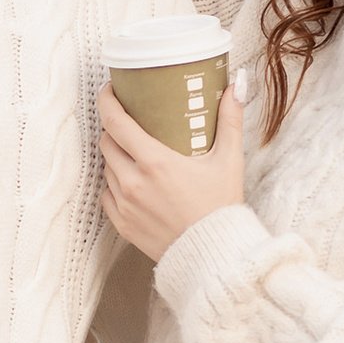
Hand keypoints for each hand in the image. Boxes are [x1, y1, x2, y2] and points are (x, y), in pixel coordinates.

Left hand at [99, 73, 245, 257]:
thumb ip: (230, 120)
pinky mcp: (122, 224)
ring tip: (134, 152)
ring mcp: (125, 205)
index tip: (110, 90)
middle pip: (107, 142)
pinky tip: (133, 181)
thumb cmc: (221, 207)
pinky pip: (108, 194)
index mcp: (155, 162)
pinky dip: (116, 184)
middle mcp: (133, 182)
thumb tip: (236, 85)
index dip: (107, 100)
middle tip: (129, 122)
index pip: (115, 122)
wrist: (213, 256)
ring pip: (107, 168)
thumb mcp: (228, 160)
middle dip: (114, 128)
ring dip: (116, 156)